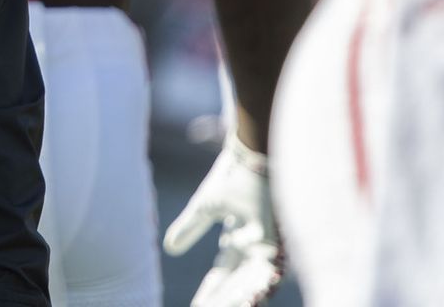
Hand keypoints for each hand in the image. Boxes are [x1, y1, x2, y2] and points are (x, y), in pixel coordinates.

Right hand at [162, 135, 282, 306]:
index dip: (211, 292)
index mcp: (239, 242)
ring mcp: (267, 241)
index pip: (223, 274)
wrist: (250, 152)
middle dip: (224, 298)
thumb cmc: (232, 177)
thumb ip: (189, 229)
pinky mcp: (273, 231)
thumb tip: (169, 249)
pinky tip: (234, 260)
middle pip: (238, 281)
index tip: (197, 306)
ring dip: (238, 292)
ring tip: (226, 303)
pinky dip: (248, 266)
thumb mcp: (204, 207)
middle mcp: (254, 246)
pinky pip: (262, 256)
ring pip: (252, 277)